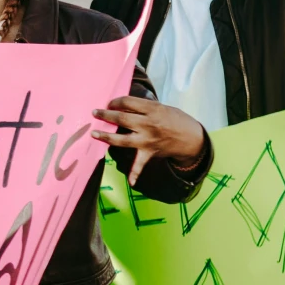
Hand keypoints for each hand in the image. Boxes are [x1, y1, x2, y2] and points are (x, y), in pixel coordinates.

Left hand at [91, 96, 208, 178]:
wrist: (190, 137)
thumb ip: (143, 107)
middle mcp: (148, 124)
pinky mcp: (149, 152)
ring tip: (94, 133)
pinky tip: (130, 182)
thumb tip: (123, 105)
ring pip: (122, 139)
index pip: (128, 102)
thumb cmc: (175, 119)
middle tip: (95, 113)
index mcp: (152, 109)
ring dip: (106, 137)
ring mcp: (147, 140)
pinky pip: (140, 165)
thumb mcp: (161, 107)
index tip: (109, 103)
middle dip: (106, 115)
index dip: (116, 101)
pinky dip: (135, 174)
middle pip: (121, 118)